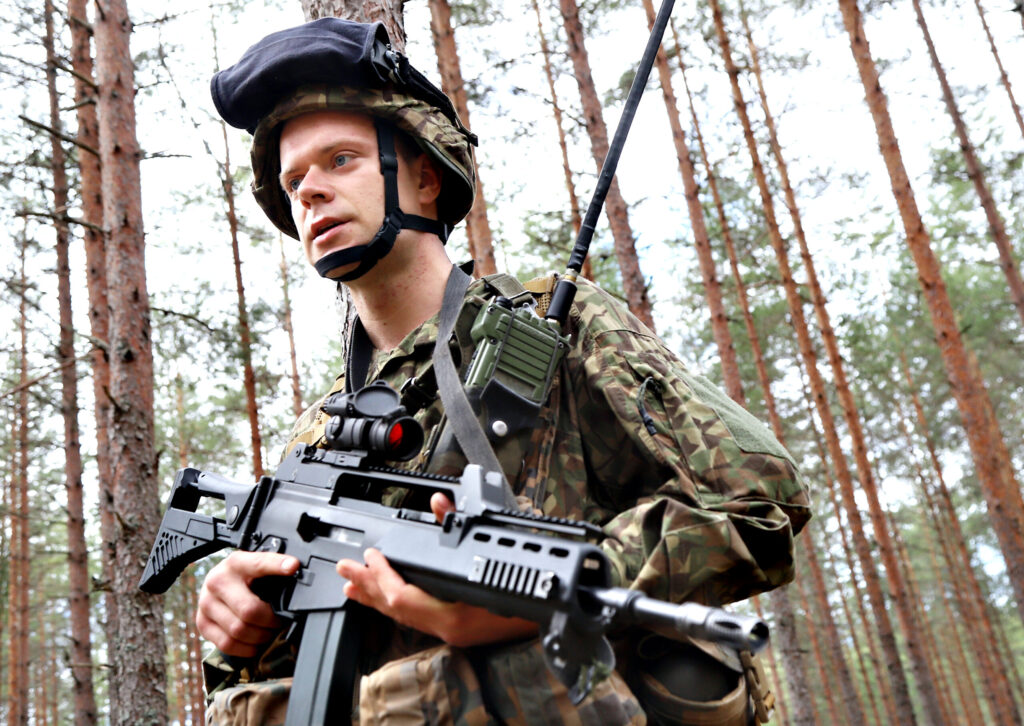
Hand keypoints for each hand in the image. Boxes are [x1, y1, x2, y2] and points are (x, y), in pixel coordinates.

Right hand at [197, 551, 299, 657]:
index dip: (277, 564)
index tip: (293, 566)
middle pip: (249, 610)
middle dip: (271, 621)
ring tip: (268, 632)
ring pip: (239, 630)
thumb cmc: (244, 577)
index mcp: (236, 563)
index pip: (258, 563)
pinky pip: (227, 644)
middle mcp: (217, 581)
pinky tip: (254, 642)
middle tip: (280, 621)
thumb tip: (297, 575)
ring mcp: (206, 604)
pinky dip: (246, 648)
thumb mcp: (257, 569)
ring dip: (260, 636)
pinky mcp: (202, 623)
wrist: (216, 583)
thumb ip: (275, 572)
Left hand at [335, 492, 537, 647]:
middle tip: (345, 569)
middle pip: (394, 609)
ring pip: (401, 618)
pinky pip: (414, 620)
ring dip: (376, 597)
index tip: (370, 555)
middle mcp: (447, 628)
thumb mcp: (492, 552)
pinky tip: (386, 599)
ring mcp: (449, 633)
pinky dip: (395, 606)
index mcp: (453, 614)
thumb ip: (460, 528)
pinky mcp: (453, 631)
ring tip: (352, 587)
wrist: (550, 618)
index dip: (380, 576)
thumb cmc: (527, 589)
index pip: (402, 597)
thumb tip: (439, 502)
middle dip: (367, 586)